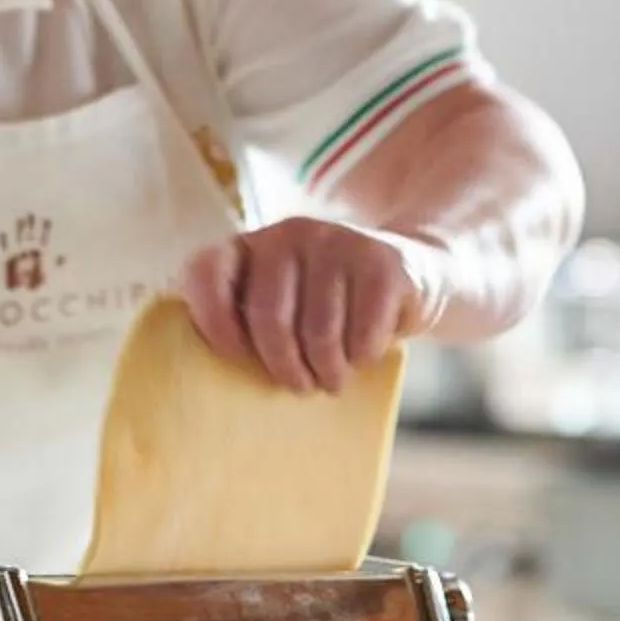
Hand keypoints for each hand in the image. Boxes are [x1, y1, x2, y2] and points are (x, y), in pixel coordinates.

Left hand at [178, 217, 444, 393]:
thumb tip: (217, 386)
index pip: (206, 271)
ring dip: (327, 371)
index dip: (212, 318)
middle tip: (300, 387)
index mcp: (249, 246)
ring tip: (332, 380)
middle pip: (269, 316)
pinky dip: (362, 358)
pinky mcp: (381, 262)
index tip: (234, 355)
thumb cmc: (330, 307)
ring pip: (319, 331)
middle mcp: (288, 233)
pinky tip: (364, 356)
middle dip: (284, 366)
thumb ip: (250, 325)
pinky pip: (362, 333)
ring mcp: (337, 241)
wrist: (412, 273)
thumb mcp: (285, 306)